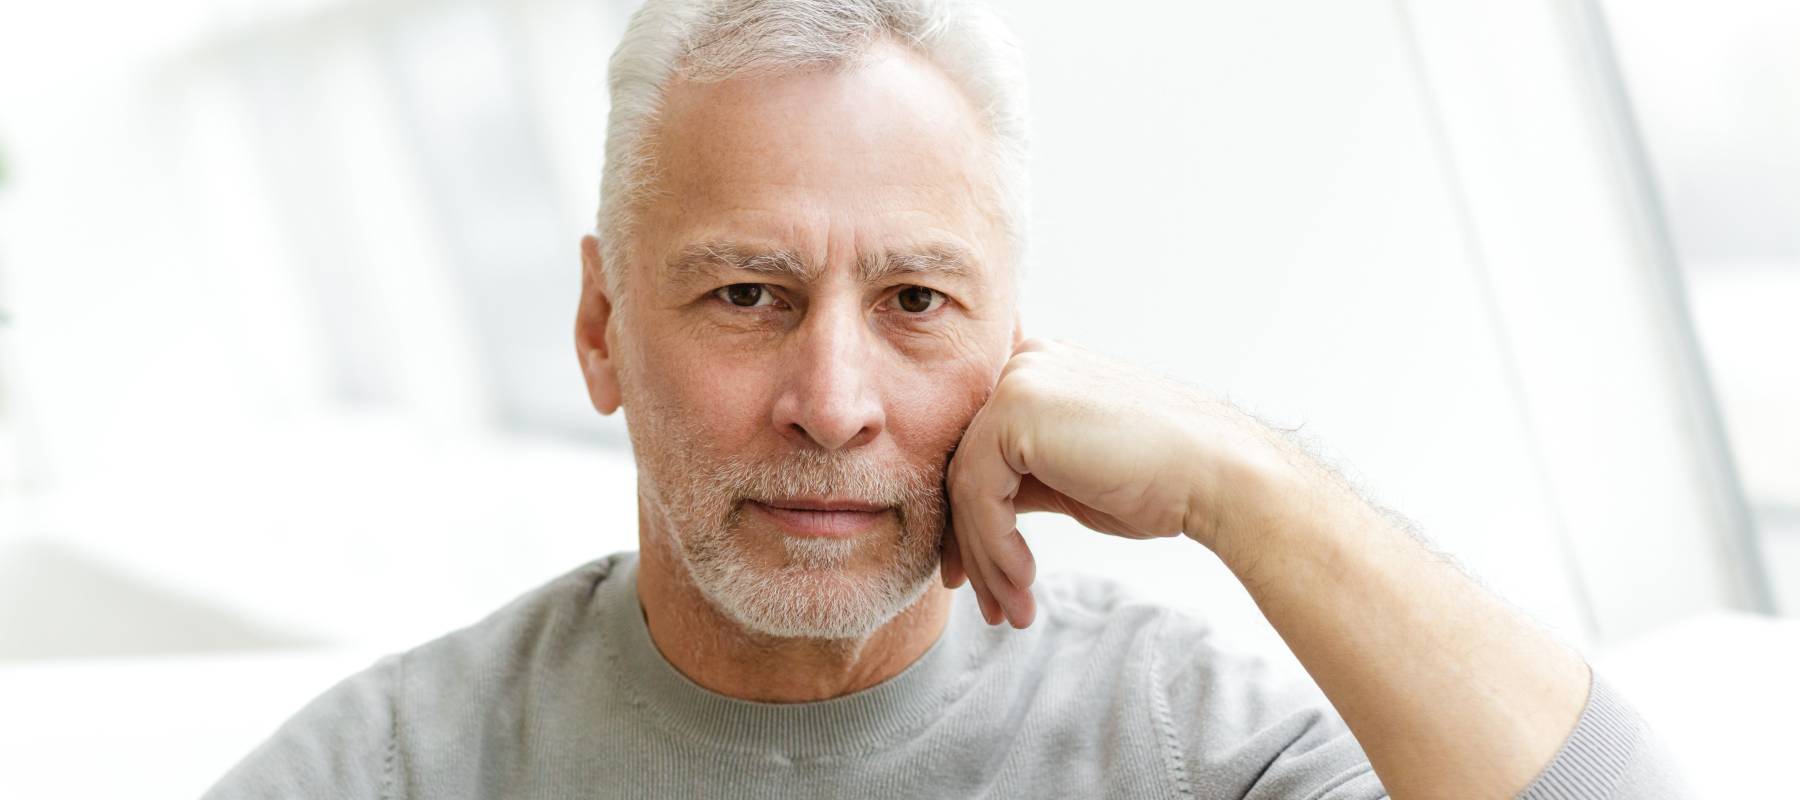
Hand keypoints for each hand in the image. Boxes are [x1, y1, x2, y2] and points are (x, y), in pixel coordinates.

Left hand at [941, 338, 1288, 626]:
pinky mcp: (1015, 410)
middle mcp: (1024, 364)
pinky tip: (1026, 581)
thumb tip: (973, 517)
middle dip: (975, 549)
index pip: (982, 453)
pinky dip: (995, 546)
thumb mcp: (1073, 478)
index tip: (980, 580)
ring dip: (988, 560)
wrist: (1219, 477)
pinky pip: (980, 494)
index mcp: (1040, 372)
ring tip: (1012, 611)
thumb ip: (1024, 479)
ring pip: (967, 487)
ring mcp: (1018, 382)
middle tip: (990, 609)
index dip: (974, 522)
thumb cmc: (1162, 482)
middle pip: (968, 469)